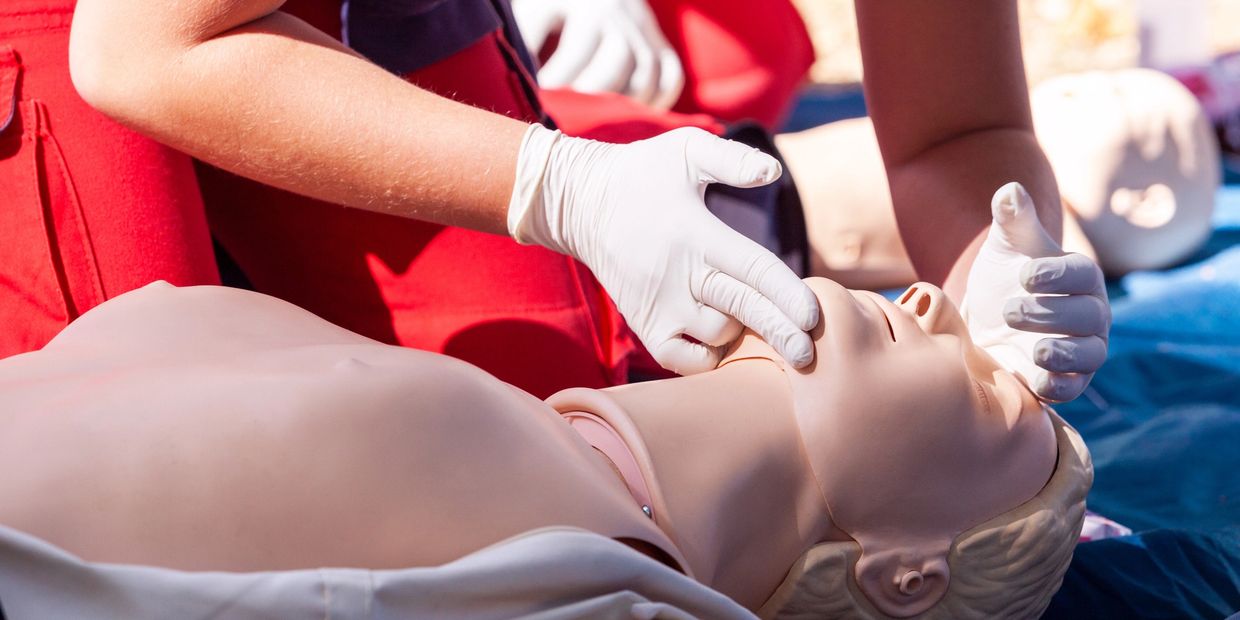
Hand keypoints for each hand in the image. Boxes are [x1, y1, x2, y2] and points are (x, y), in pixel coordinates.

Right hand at [508, 125, 819, 373]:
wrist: (580, 203)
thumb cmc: (642, 173)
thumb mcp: (685, 150)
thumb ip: (732, 160)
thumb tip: (774, 172)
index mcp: (697, 234)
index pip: (753, 268)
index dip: (787, 294)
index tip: (814, 316)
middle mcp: (679, 275)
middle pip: (743, 311)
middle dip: (780, 334)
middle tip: (809, 356)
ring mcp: (659, 305)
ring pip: (717, 336)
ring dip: (741, 332)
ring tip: (753, 317)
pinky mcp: (644, 324)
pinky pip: (683, 360)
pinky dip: (707, 358)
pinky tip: (722, 342)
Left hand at [512, 0, 683, 109]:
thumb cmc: (550, 10)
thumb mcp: (531, 16)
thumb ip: (525, 48)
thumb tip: (527, 93)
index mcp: (585, 3)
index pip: (577, 50)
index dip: (559, 82)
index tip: (540, 103)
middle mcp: (621, 12)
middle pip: (621, 59)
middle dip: (595, 95)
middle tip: (572, 117)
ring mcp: (645, 28)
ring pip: (649, 72)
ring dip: (625, 103)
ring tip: (599, 121)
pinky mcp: (661, 43)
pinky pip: (670, 77)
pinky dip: (656, 101)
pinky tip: (631, 116)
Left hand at [963, 182, 1110, 402]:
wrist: (987, 323)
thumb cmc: (1005, 278)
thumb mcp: (1005, 247)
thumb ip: (1013, 219)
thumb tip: (1009, 190)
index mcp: (1080, 278)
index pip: (1082, 275)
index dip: (1058, 275)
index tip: (1025, 274)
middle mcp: (1090, 315)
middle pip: (1088, 317)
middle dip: (1052, 314)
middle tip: (1009, 310)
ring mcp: (1082, 350)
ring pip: (1089, 355)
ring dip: (1065, 355)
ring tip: (1036, 351)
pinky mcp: (1066, 381)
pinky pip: (1073, 388)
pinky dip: (1060, 387)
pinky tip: (1036, 382)